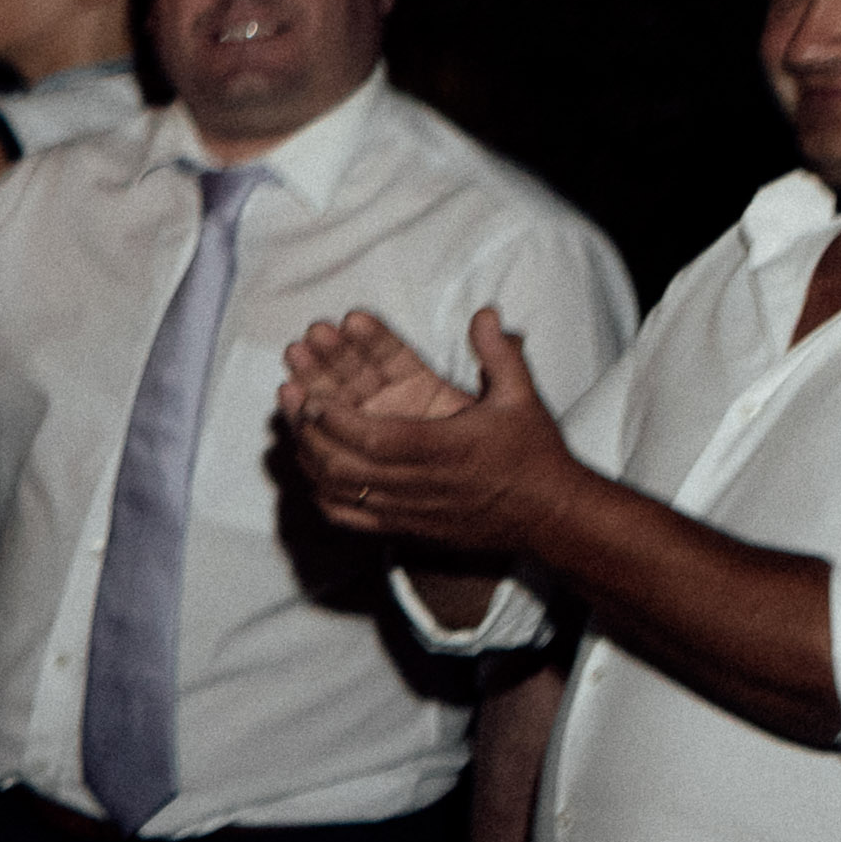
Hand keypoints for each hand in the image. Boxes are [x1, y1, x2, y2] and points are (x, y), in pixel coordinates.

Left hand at [281, 309, 569, 554]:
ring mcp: (409, 510)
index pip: (375, 438)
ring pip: (341, 492)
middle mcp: (421, 484)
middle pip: (346, 466)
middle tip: (290, 398)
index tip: (310, 395)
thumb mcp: (522, 398)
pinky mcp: (405, 528)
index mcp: (444, 449)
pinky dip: (323, 496)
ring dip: (310, 459)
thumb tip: (485, 313)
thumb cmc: (533, 454)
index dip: (335, 419)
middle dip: (310, 432)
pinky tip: (309, 471)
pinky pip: (350, 518)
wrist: (550, 516)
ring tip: (291, 425)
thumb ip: (500, 354)